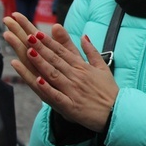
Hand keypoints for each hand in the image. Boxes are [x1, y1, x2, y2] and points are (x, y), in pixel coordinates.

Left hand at [3, 13, 118, 131]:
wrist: (116, 112)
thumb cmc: (109, 90)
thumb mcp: (103, 67)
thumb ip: (92, 51)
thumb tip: (84, 36)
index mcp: (83, 67)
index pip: (63, 52)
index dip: (50, 43)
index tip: (39, 34)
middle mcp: (76, 77)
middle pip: (56, 60)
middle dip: (41, 48)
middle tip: (29, 37)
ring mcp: (73, 91)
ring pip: (54, 74)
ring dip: (41, 63)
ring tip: (29, 52)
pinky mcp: (71, 106)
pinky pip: (57, 96)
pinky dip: (47, 88)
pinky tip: (37, 80)